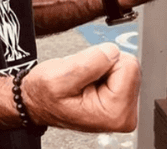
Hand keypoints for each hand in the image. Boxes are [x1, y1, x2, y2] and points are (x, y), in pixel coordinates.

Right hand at [22, 43, 139, 131]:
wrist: (37, 103)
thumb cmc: (44, 96)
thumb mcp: (58, 77)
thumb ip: (87, 64)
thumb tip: (112, 51)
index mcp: (115, 113)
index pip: (128, 66)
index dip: (102, 61)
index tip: (84, 73)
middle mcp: (125, 115)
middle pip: (129, 67)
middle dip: (103, 65)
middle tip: (81, 77)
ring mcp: (125, 109)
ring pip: (124, 67)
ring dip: (101, 68)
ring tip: (83, 80)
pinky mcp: (122, 101)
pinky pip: (120, 72)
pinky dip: (102, 71)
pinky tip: (89, 82)